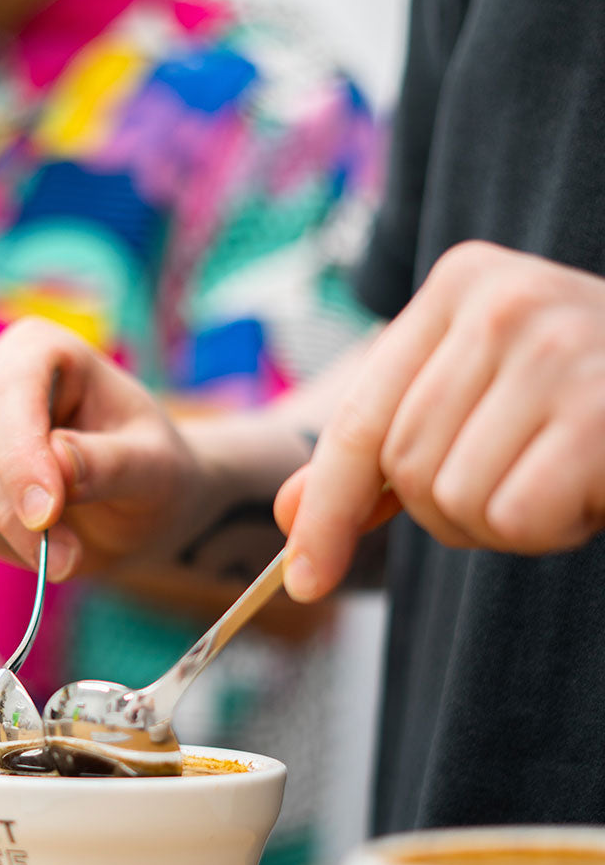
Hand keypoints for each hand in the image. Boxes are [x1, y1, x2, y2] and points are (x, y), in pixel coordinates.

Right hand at [0, 317, 205, 581]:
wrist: (128, 503)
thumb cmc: (146, 473)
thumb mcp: (154, 471)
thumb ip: (110, 464)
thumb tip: (57, 462)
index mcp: (40, 349)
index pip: (7, 395)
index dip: (18, 461)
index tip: (46, 518)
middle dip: (8, 516)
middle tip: (63, 561)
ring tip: (44, 547)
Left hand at [275, 242, 604, 599]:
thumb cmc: (591, 402)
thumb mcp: (481, 401)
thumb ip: (386, 448)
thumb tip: (290, 511)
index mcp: (460, 286)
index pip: (360, 422)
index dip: (327, 511)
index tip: (304, 578)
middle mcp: (501, 300)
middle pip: (406, 471)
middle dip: (455, 509)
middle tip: (527, 475)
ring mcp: (555, 347)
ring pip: (454, 502)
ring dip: (508, 520)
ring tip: (565, 472)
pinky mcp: (599, 410)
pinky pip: (516, 517)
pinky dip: (552, 529)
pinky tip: (593, 487)